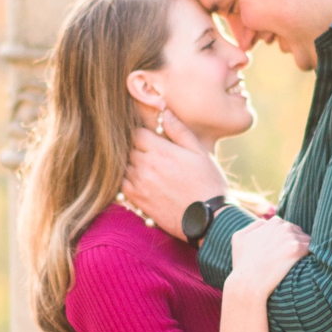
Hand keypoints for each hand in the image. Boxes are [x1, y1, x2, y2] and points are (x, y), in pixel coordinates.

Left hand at [123, 108, 221, 238]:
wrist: (209, 218)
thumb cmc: (208, 182)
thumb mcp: (199, 152)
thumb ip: (179, 131)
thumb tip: (165, 113)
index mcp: (160, 150)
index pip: (136, 133)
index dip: (143, 135)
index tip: (152, 139)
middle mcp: (146, 166)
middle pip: (129, 149)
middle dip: (138, 149)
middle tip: (152, 155)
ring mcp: (140, 184)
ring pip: (125, 167)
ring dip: (133, 165)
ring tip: (149, 169)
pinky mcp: (138, 201)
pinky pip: (122, 185)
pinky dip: (128, 181)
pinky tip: (141, 183)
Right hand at [226, 216, 309, 299]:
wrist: (248, 283)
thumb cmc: (242, 264)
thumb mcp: (239, 238)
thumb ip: (254, 226)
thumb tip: (266, 223)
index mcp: (271, 222)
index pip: (286, 227)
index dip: (284, 241)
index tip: (281, 253)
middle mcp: (281, 225)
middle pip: (297, 232)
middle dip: (294, 244)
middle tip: (287, 260)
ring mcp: (290, 235)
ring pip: (305, 240)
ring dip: (303, 251)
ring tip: (295, 264)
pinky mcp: (297, 248)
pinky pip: (311, 249)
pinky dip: (309, 256)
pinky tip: (304, 266)